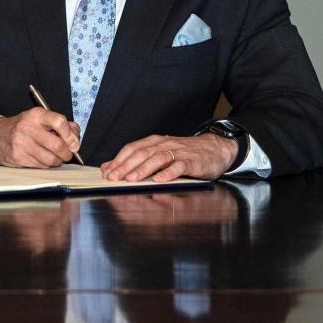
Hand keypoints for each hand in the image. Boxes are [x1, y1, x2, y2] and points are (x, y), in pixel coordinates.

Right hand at [0, 108, 81, 167]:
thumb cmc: (23, 127)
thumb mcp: (39, 118)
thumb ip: (61, 125)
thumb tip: (76, 137)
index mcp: (36, 115)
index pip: (59, 122)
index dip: (71, 135)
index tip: (75, 144)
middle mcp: (27, 127)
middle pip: (58, 145)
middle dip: (67, 153)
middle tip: (67, 154)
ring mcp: (21, 143)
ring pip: (51, 160)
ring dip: (57, 161)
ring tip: (54, 157)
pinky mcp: (17, 157)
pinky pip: (41, 166)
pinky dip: (46, 165)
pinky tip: (41, 158)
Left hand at [101, 133, 236, 182]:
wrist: (215, 148)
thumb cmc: (184, 153)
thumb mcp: (159, 153)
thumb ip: (136, 159)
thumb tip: (110, 167)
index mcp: (154, 142)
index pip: (132, 149)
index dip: (118, 160)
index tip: (107, 172)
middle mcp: (164, 144)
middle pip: (141, 154)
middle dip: (125, 166)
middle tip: (114, 178)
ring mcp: (179, 152)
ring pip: (157, 159)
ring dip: (143, 169)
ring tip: (131, 179)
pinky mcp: (192, 161)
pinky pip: (179, 167)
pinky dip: (168, 173)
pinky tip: (159, 180)